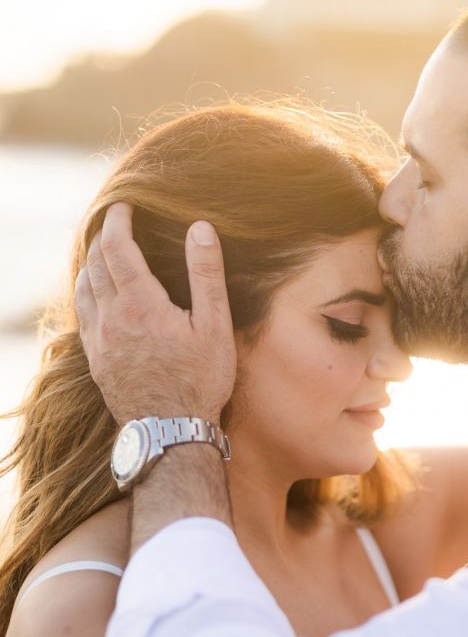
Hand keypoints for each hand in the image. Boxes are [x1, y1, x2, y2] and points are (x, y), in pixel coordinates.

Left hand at [76, 203, 236, 425]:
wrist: (170, 430)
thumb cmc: (200, 380)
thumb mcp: (215, 326)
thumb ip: (206, 275)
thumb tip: (200, 229)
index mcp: (140, 304)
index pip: (116, 247)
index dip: (117, 221)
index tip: (124, 206)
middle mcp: (112, 318)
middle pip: (95, 263)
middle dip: (102, 236)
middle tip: (116, 224)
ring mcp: (100, 340)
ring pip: (83, 287)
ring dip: (91, 263)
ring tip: (104, 252)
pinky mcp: (96, 358)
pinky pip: (82, 313)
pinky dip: (87, 291)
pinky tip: (99, 294)